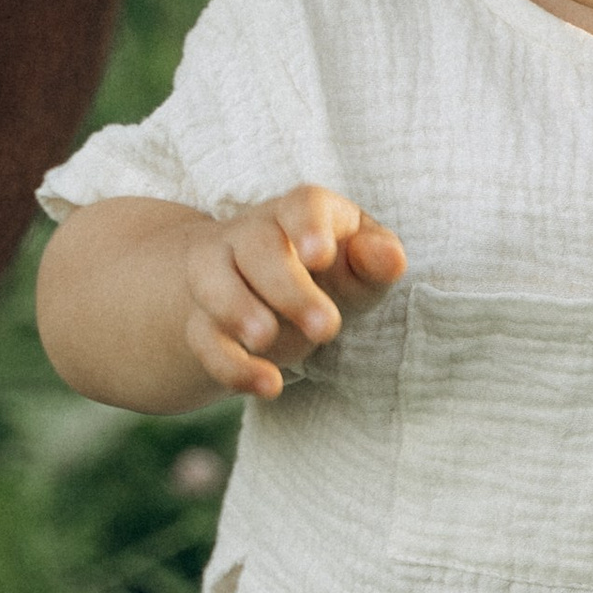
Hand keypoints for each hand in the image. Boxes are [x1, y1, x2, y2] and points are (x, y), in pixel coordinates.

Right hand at [179, 189, 407, 400]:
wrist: (265, 293)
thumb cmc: (329, 273)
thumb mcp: (360, 267)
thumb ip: (377, 260)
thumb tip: (390, 259)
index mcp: (300, 214)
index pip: (302, 205)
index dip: (309, 226)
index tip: (320, 256)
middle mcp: (252, 235)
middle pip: (256, 246)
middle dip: (288, 287)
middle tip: (326, 329)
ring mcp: (219, 273)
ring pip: (212, 281)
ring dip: (237, 311)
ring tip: (267, 339)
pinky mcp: (202, 319)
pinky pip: (203, 338)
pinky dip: (231, 366)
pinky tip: (266, 386)